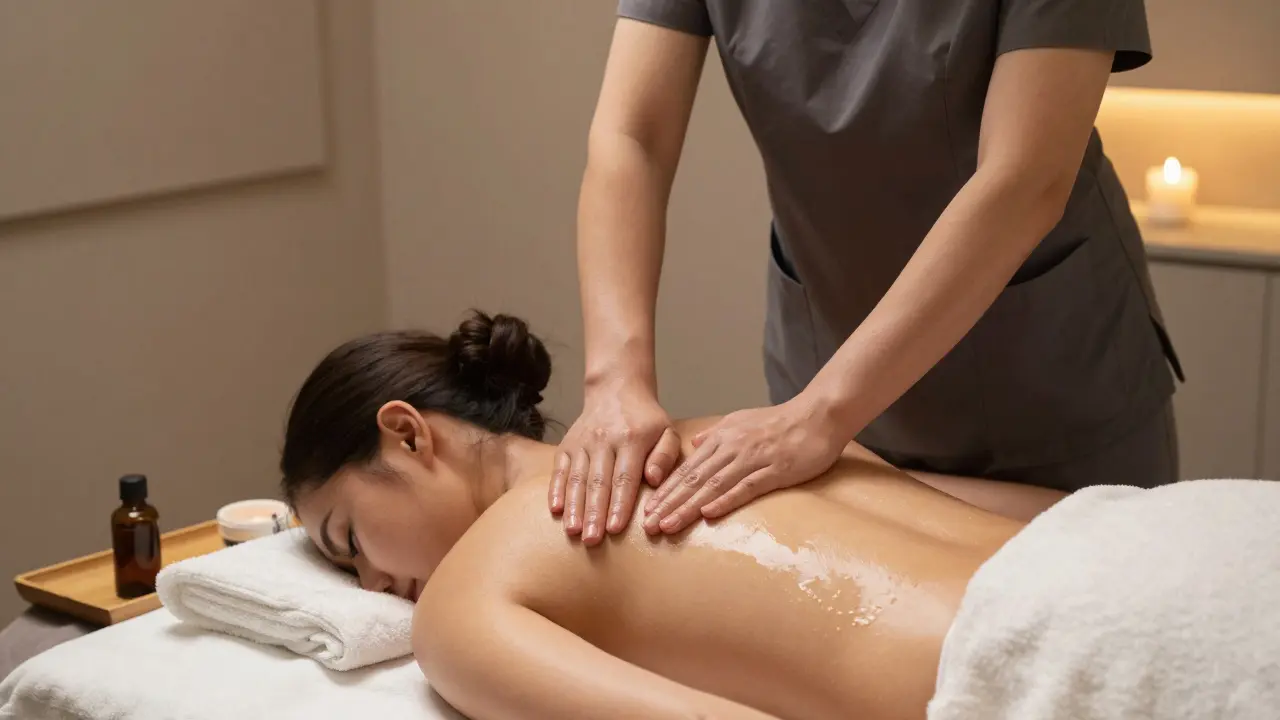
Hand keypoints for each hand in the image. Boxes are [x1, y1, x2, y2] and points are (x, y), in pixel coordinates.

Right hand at [551, 380, 681, 544]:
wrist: (616, 390)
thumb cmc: (646, 420)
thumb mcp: (667, 431)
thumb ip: (665, 456)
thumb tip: (654, 479)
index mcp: (632, 439)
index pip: (625, 477)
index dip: (619, 504)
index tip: (615, 529)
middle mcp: (604, 440)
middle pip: (598, 482)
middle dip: (594, 513)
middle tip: (592, 540)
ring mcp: (582, 442)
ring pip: (577, 478)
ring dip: (574, 507)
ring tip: (573, 531)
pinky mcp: (567, 445)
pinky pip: (560, 469)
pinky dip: (556, 490)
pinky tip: (555, 510)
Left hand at [642, 393, 847, 533]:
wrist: (818, 415)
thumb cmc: (781, 421)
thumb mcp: (741, 421)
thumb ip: (716, 433)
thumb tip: (695, 444)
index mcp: (722, 438)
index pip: (687, 469)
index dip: (666, 490)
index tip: (647, 509)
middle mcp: (732, 448)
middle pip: (693, 479)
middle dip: (668, 503)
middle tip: (648, 525)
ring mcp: (752, 459)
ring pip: (713, 485)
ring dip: (688, 507)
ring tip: (668, 525)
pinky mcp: (774, 470)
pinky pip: (746, 487)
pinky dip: (726, 500)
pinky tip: (708, 513)